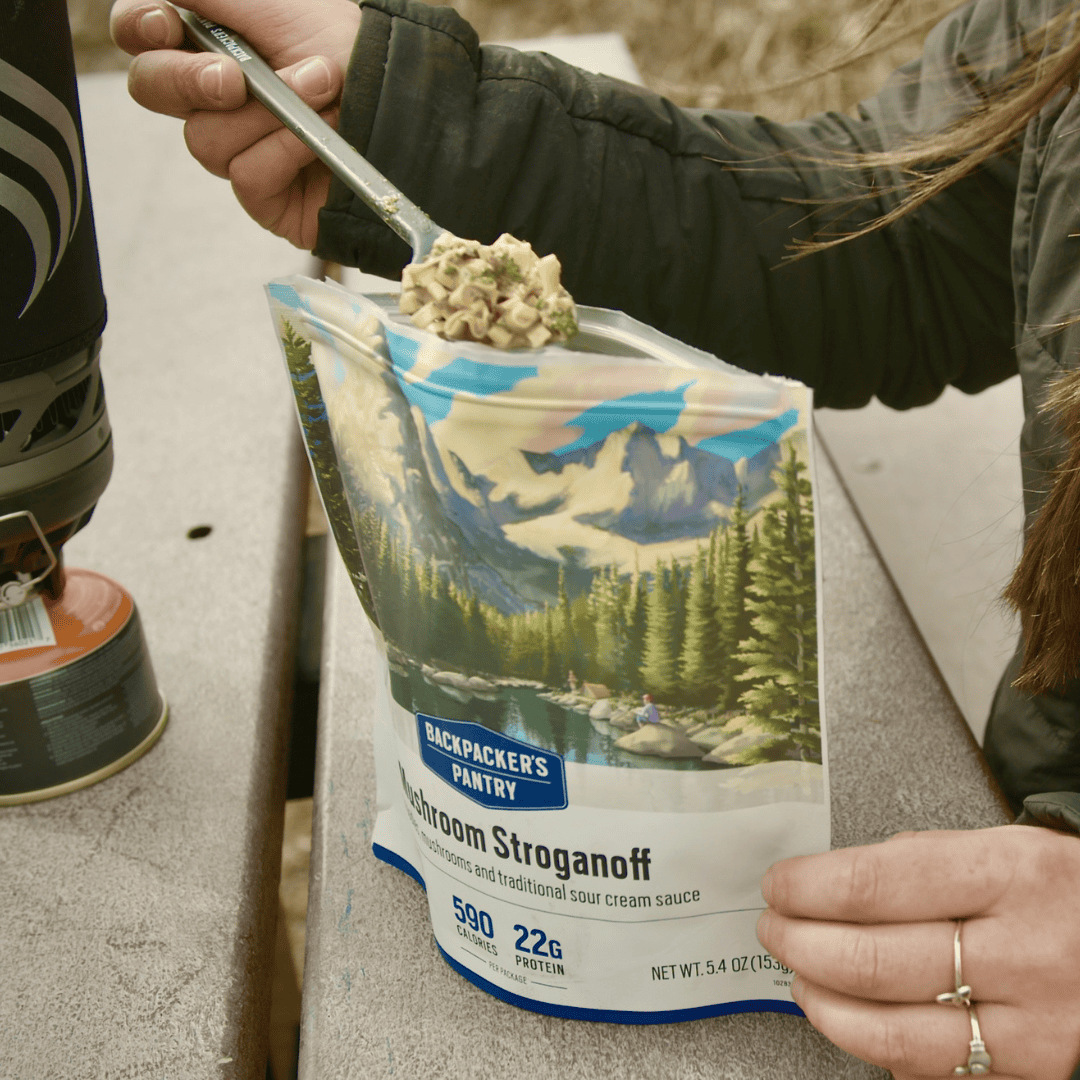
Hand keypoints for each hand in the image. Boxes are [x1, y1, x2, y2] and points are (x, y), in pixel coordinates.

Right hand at [109, 0, 360, 247]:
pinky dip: (284, 152)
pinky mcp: (263, 196)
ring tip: (321, 91)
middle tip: (235, 77)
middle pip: (151, 89)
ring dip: (267, 115)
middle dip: (188, 80)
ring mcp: (236, 149)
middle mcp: (214, 98)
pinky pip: (246, 176)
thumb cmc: (346, 49)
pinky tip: (318, 139)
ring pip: (203, 139)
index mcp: (208, 42)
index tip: (164, 23)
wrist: (402, 106)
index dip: (138, 28)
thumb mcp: (271, 2)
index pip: (140, 34)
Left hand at [757, 827, 1079, 1078]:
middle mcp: (1026, 952)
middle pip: (873, 961)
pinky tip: (855, 1018)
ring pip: (893, 1031)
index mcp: (1009, 873)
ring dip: (823, 1005)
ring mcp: (1035, 1025)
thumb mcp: (992, 848)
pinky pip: (930, 1073)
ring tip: (800, 979)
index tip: (777, 885)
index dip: (808, 888)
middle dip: (799, 945)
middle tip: (774, 929)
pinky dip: (877, 1047)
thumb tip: (818, 887)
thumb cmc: (1047, 890)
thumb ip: (910, 864)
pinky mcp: (1033, 1074)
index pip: (875, 884)